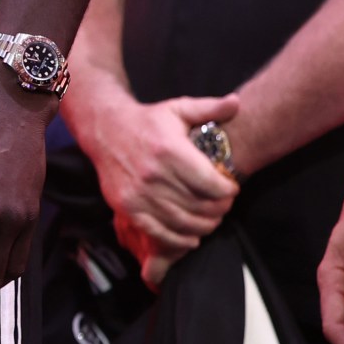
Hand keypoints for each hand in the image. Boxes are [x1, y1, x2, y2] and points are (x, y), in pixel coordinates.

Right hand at [82, 91, 239, 278]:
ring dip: (204, 225)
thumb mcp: (178, 109)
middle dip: (220, 209)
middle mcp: (153, 174)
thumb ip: (210, 108)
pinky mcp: (126, 207)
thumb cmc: (148, 121)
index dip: (229, 191)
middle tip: (223, 205)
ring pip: (184, 222)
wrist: (105, 130)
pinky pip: (159, 232)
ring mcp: (138, 193)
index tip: (231, 187)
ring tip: (210, 218)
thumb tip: (238, 103)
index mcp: (169, 150)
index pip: (212, 184)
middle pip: (201, 206)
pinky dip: (180, 240)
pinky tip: (191, 235)